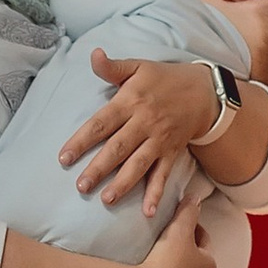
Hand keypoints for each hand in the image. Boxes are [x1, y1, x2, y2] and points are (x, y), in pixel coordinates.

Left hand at [62, 53, 219, 211]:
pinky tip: (148, 212)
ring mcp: (160, 140)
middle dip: (99, 168)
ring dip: (123, 183)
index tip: (64, 158)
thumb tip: (93, 54)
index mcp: (130, 102)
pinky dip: (156, 193)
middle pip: (118, 148)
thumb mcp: (138, 67)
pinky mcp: (172, 152)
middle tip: (80, 186)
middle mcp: (144, 122)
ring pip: (139, 164)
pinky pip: (163, 175)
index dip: (82, 141)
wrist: (203, 91)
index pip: (101, 123)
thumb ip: (112, 67)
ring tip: (106, 199)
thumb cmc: (163, 79)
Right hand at [121, 210, 216, 267]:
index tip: (178, 223)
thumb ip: (188, 211)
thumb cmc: (166, 261)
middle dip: (185, 253)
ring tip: (157, 263)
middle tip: (167, 242)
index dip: (192, 229)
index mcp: (208, 265)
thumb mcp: (179, 229)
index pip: (203, 241)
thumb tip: (196, 198)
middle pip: (194, 264)